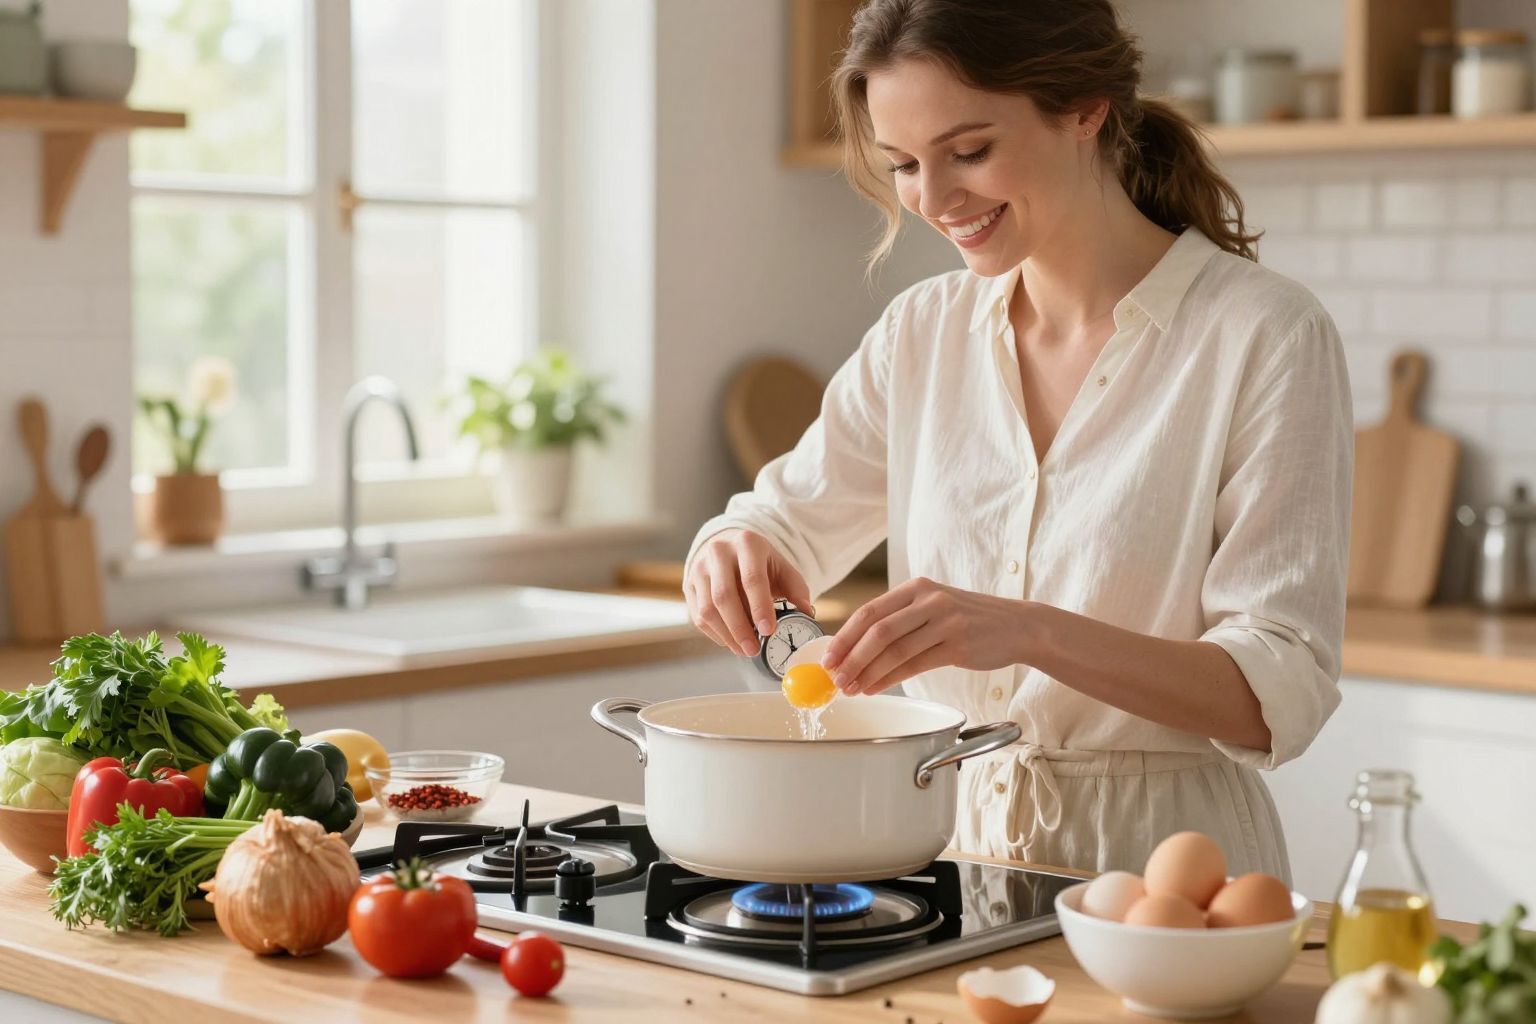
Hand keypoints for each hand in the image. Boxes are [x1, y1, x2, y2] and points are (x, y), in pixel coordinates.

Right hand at [685, 529, 813, 656]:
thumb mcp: (781, 567)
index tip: (769, 631)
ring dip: (726, 634)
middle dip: (740, 628)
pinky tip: (731, 640)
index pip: (752, 578)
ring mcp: (699, 568)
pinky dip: (715, 633)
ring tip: (744, 649)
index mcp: (747, 543)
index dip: (760, 607)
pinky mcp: (688, 584)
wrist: (728, 547)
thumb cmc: (759, 562)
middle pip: (724, 596)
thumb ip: (796, 588)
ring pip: (707, 608)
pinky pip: (697, 615)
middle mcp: (718, 552)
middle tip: (754, 649)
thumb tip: (806, 612)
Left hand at [823, 577, 1029, 693]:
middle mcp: (929, 600)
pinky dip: (890, 679)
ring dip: (867, 673)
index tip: (827, 657)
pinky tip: (875, 688)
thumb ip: (900, 620)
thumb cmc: (969, 620)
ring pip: (894, 650)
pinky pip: (915, 665)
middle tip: (834, 678)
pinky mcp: (958, 645)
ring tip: (851, 689)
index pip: (870, 611)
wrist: (1018, 626)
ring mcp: (945, 621)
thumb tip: (856, 647)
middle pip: (878, 630)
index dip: (844, 636)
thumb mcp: (934, 607)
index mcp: (917, 587)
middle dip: (851, 657)